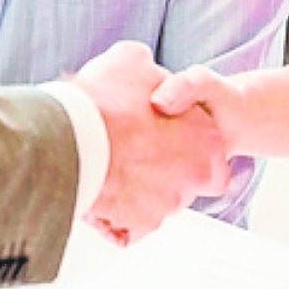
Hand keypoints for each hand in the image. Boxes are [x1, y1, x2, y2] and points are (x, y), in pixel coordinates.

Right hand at [69, 41, 228, 245]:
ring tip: (106, 172)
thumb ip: (149, 71)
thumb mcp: (131, 59)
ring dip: (136, 194)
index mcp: (205, 137)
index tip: (164, 139)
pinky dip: (116, 219)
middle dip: (162, 174)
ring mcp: (168, 205)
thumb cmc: (106, 100)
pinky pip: (129, 228)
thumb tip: (144, 72)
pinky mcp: (140, 227)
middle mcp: (194, 176)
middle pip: (184, 182)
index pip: (214, 155)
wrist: (74, 138)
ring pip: (155, 205)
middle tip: (132, 158)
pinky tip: (99, 194)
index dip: (188, 145)